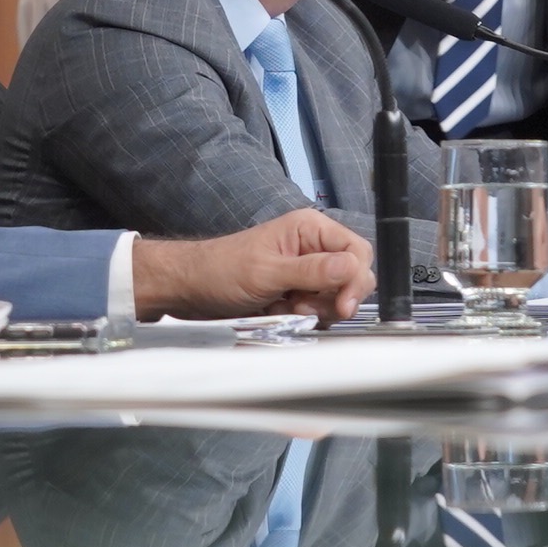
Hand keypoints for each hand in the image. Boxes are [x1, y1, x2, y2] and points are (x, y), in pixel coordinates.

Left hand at [134, 211, 369, 320]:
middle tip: (306, 307)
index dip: (355, 280)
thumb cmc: (219, 270)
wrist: (191, 288)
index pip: (357, 252)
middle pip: (352, 276)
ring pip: (336, 296)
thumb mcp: (267, 272)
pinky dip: (303, 317)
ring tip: (286, 308)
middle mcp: (312, 247)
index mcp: (309, 229)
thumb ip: (312, 271)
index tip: (342, 304)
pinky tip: (280, 313)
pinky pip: (317, 309)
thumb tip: (351, 268)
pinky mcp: (296, 292)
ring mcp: (305, 271)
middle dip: (334, 298)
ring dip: (316, 310)